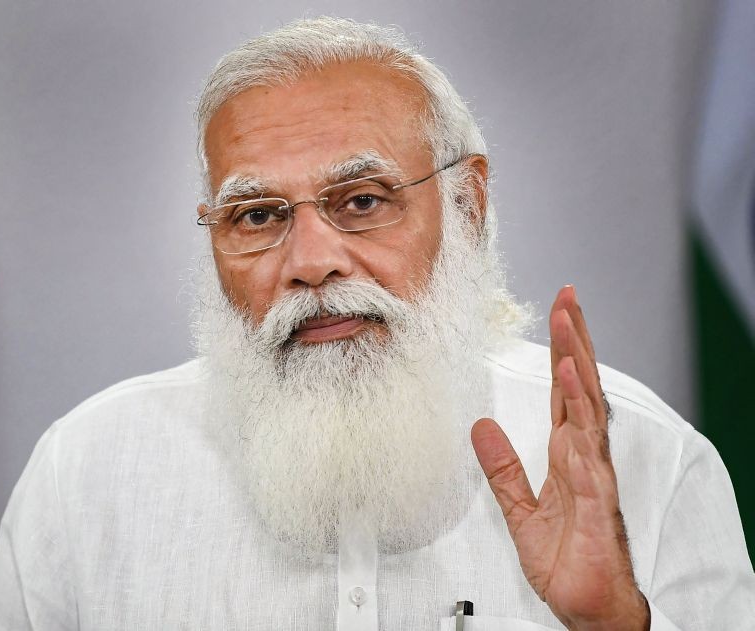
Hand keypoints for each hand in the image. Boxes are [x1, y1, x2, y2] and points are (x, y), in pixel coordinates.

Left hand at [471, 286, 649, 629]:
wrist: (586, 604)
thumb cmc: (566, 558)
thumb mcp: (519, 508)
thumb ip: (502, 468)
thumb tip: (480, 427)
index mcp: (567, 453)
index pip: (566, 391)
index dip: (564, 351)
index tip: (560, 314)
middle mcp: (584, 456)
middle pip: (581, 387)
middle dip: (575, 341)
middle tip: (567, 300)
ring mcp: (592, 475)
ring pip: (587, 411)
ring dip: (578, 369)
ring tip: (568, 331)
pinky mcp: (594, 502)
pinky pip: (586, 456)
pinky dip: (579, 422)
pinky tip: (573, 394)